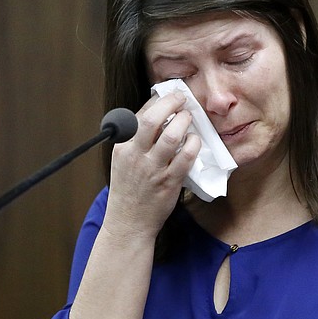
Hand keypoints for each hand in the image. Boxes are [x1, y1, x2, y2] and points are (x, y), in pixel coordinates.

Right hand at [103, 91, 201, 239]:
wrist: (128, 223)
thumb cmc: (128, 191)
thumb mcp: (123, 162)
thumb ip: (136, 142)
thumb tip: (159, 119)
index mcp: (122, 147)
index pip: (139, 115)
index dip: (157, 101)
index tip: (169, 95)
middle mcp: (135, 155)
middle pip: (153, 119)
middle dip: (171, 103)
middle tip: (183, 99)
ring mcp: (152, 169)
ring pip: (171, 135)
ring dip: (184, 122)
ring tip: (190, 118)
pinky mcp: (169, 182)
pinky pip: (186, 157)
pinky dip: (193, 144)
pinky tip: (195, 141)